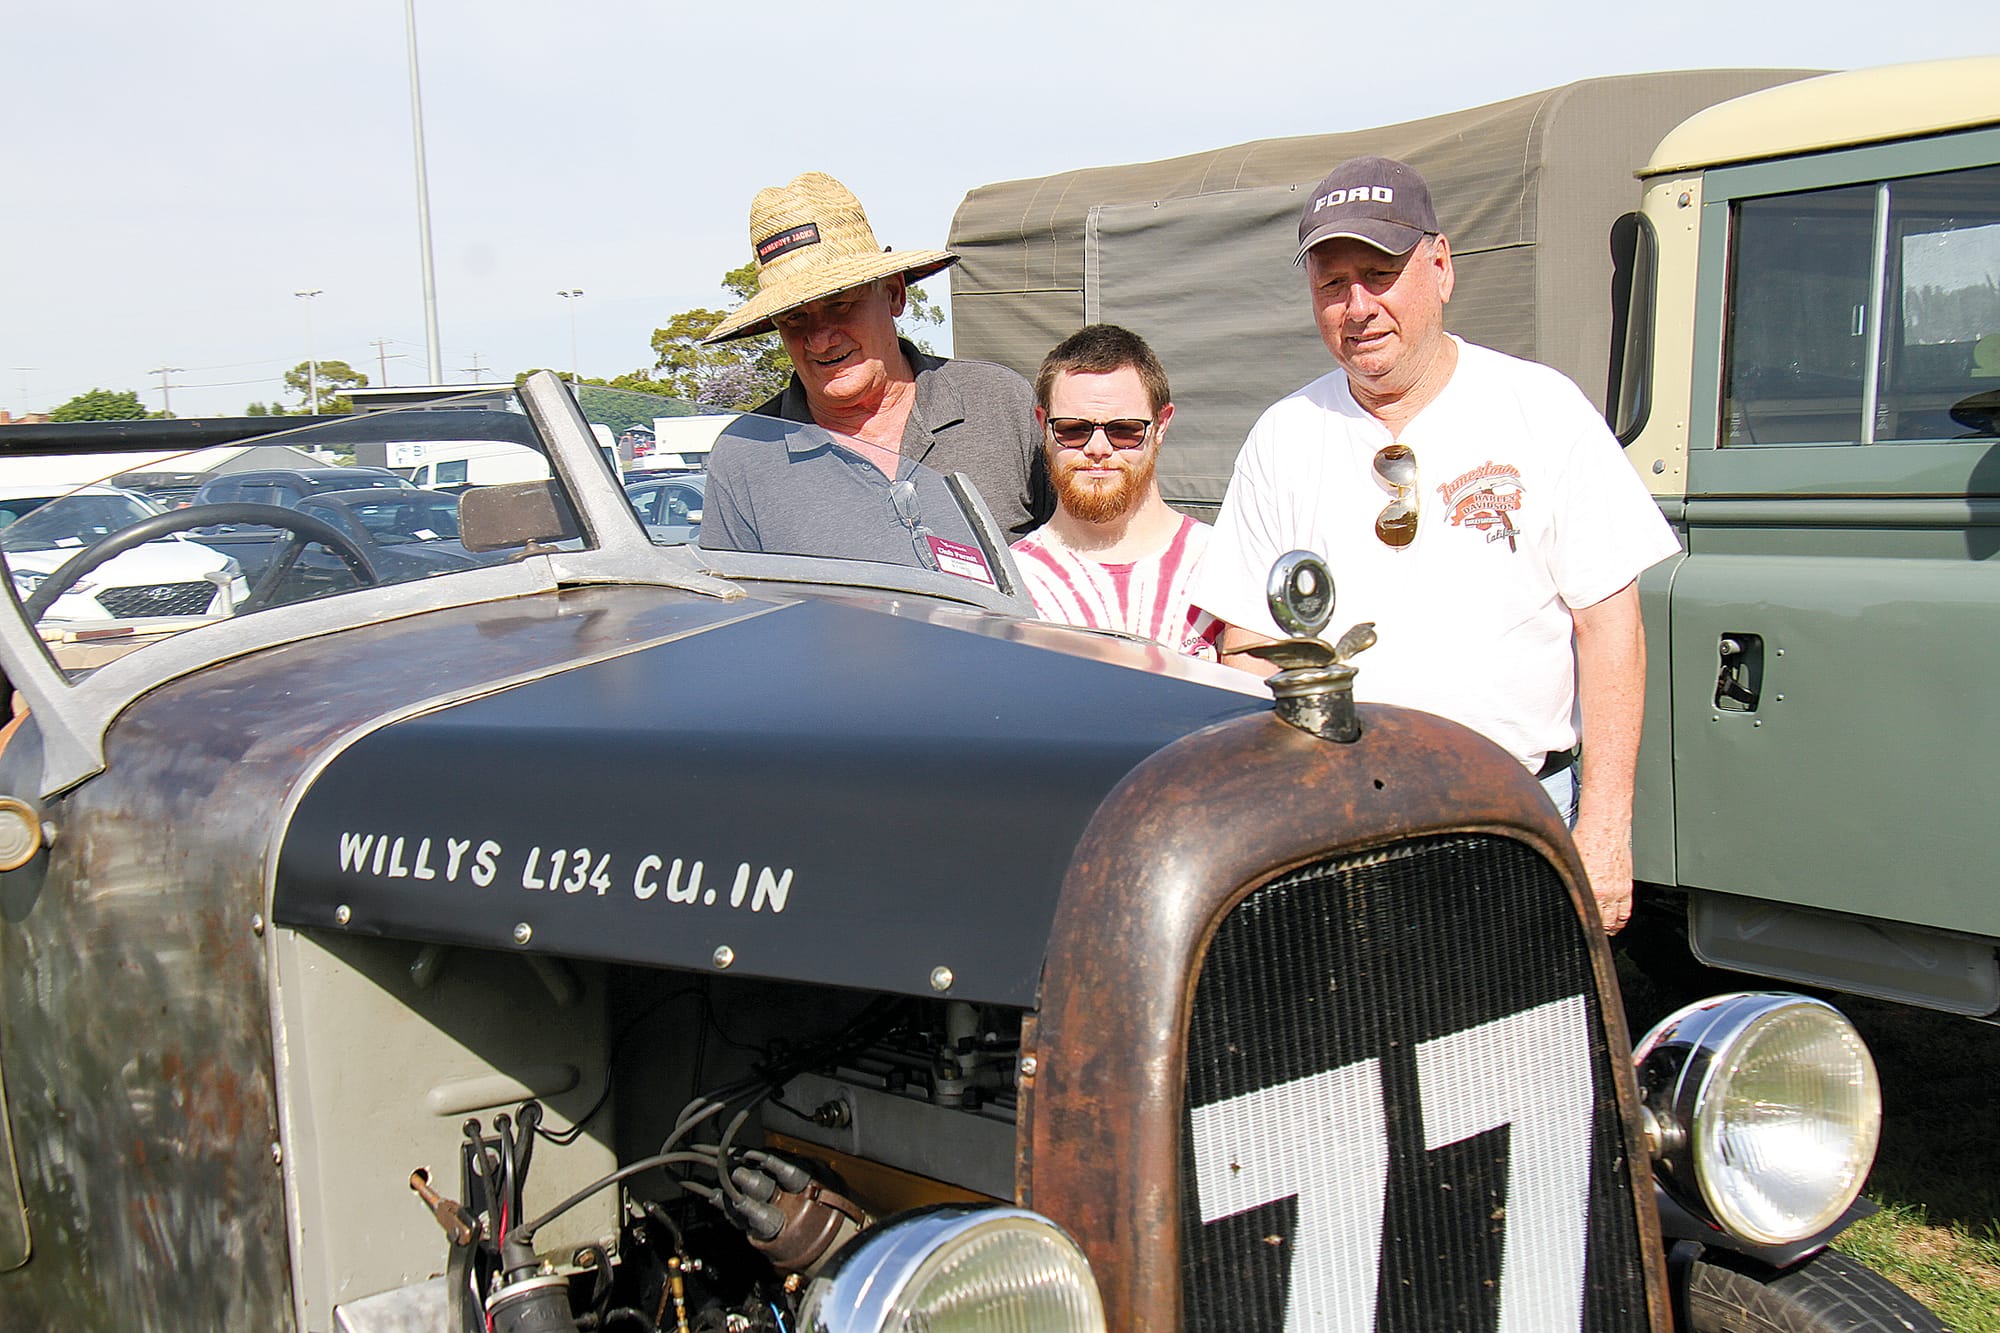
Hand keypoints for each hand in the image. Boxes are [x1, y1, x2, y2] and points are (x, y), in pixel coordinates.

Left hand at [1569, 811, 1633, 933]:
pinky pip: (1625, 912)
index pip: (1585, 917)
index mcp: (1590, 888)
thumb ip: (1564, 879)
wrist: (1606, 824)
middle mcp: (1606, 892)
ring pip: (1615, 921)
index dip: (1577, 926)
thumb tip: (1554, 889)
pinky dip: (1619, 921)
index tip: (1569, 930)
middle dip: (1593, 931)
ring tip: (1598, 932)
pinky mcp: (1627, 887)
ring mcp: (1619, 891)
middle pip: (1601, 924)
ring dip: (1607, 929)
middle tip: (1584, 934)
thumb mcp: (1568, 862)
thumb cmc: (1585, 838)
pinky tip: (1613, 923)